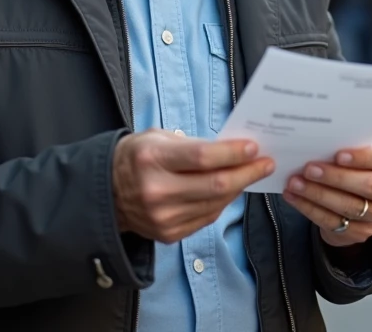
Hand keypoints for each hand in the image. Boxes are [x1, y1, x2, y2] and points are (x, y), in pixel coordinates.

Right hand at [113, 130, 273, 243]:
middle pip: (216, 185)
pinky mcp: (168, 234)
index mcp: (152, 160)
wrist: (106, 193)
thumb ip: (193, 145)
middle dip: (247, 173)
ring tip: (252, 174)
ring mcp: (163, 217)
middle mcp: (157, 191)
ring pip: (216, 204)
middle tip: (266, 163)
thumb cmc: (136, 157)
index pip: (202, 157)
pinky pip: (207, 218)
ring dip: (239, 188)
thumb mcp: (158, 137)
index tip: (253, 148)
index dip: (232, 153)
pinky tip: (231, 189)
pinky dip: (223, 202)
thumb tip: (233, 151)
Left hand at [282, 140, 371, 246]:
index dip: (363, 157)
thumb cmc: (359, 162)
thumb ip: (350, 144)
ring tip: (295, 183)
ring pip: (349, 207)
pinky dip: (310, 209)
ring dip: (318, 194)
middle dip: (335, 177)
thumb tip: (319, 141)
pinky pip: (333, 222)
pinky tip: (293, 197)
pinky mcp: (363, 232)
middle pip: (368, 185)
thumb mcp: (361, 149)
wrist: (363, 195)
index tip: (338, 155)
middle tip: (309, 169)